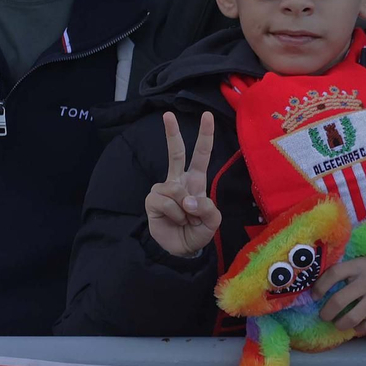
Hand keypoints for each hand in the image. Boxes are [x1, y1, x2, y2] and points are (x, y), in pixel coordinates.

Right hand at [146, 111, 222, 257]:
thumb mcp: (212, 222)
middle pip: (175, 153)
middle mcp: (179, 180)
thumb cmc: (197, 232)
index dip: (205, 136)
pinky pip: (166, 202)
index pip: (201, 155)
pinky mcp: (152, 200)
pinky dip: (174, 215)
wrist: (181, 250)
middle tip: (168, 114)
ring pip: (176, 190)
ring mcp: (164, 189)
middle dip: (172, 133)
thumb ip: (208, 208)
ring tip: (184, 220)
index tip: (207, 116)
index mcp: (196, 181)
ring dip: (184, 210)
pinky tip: (174, 221)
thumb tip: (188, 199)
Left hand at [313, 253, 365, 333]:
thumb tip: (320, 290)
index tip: (314, 297)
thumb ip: (345, 273)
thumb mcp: (361, 263)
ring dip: (341, 324)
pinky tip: (356, 327)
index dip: (320, 287)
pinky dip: (360, 329)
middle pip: (339, 300)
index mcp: (358, 265)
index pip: (333, 274)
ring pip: (353, 317)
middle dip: (327, 313)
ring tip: (339, 324)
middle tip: (325, 316)